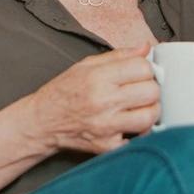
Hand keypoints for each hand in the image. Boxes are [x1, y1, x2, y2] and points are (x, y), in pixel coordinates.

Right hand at [25, 46, 160, 154]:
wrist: (42, 122)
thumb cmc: (63, 92)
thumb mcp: (86, 65)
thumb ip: (119, 55)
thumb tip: (146, 48)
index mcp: (98, 78)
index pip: (143, 68)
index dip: (147, 69)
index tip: (142, 73)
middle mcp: (103, 101)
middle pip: (151, 92)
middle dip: (151, 89)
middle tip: (142, 90)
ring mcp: (106, 126)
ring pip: (149, 116)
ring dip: (150, 111)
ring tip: (140, 107)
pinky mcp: (107, 146)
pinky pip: (138, 139)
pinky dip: (139, 132)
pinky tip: (130, 124)